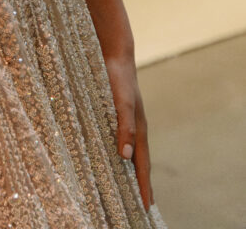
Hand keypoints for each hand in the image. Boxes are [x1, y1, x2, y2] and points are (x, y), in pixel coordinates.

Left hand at [104, 51, 153, 210]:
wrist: (113, 53)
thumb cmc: (117, 77)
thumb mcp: (121, 102)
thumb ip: (124, 127)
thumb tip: (125, 156)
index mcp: (139, 129)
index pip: (142, 164)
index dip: (144, 186)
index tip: (148, 207)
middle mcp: (134, 127)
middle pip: (138, 161)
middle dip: (140, 183)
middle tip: (142, 205)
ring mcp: (125, 120)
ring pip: (129, 151)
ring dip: (129, 169)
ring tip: (128, 187)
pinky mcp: (115, 112)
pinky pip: (118, 138)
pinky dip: (118, 152)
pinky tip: (112, 155)